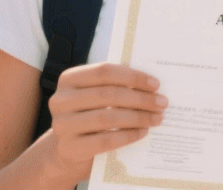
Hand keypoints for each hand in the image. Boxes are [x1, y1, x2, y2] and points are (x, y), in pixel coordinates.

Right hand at [45, 63, 165, 178]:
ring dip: (138, 117)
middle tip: (162, 103)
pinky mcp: (69, 148)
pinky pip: (105, 140)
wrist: (69, 151)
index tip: (156, 84)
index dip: (132, 77)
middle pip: (107, 95)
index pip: (104, 72)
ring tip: (157, 118)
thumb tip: (151, 83)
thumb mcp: (97, 96)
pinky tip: (142, 132)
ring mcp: (62, 125)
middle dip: (140, 99)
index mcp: (68, 79)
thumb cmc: (90, 115)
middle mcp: (60, 100)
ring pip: (107, 118)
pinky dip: (128, 136)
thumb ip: (116, 85)